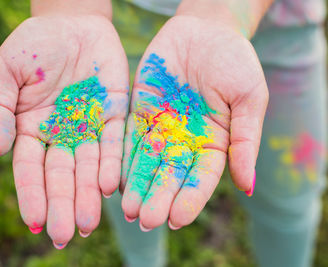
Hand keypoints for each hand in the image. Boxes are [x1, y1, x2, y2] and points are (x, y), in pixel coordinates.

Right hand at [0, 14, 128, 246]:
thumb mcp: (6, 71)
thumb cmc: (35, 44)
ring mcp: (88, 127)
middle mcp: (62, 135)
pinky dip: (111, 165)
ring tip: (89, 222)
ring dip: (89, 194)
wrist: (72, 22)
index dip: (32, 195)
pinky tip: (110, 187)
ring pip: (89, 167)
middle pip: (62, 176)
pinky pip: (113, 144)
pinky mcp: (113, 115)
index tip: (35, 222)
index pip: (31, 169)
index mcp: (32, 129)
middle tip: (66, 234)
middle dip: (63, 204)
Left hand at [121, 16, 267, 230]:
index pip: (200, 179)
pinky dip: (122, 158)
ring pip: (146, 162)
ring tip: (126, 210)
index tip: (176, 219)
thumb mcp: (249, 98)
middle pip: (169, 175)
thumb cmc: (235, 61)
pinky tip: (113, 179)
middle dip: (157, 198)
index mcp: (213, 143)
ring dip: (136, 185)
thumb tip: (247, 185)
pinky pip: (129, 137)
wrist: (206, 29)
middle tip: (144, 220)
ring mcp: (161, 127)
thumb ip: (244, 140)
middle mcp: (184, 141)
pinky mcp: (140, 111)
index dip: (189, 199)